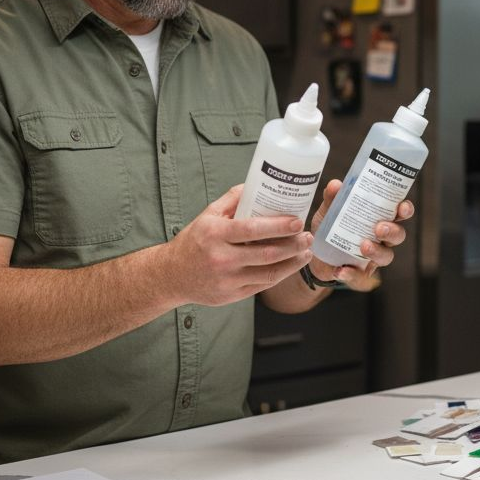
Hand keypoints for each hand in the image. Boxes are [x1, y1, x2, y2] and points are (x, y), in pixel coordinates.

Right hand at [165, 184, 311, 305]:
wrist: (172, 276)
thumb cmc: (193, 242)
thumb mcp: (207, 216)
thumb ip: (232, 199)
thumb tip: (256, 183)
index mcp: (215, 235)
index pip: (252, 229)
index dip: (279, 226)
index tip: (297, 221)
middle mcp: (221, 258)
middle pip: (267, 254)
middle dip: (293, 246)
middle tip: (308, 236)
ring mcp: (228, 280)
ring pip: (269, 273)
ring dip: (293, 263)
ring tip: (306, 252)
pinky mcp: (233, 295)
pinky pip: (263, 285)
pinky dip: (280, 275)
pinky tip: (290, 265)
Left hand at [307, 179, 413, 291]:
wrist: (314, 255)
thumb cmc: (329, 227)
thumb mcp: (328, 211)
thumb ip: (333, 198)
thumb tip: (336, 184)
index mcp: (379, 218)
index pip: (399, 213)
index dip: (405, 210)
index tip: (401, 207)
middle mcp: (382, 238)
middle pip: (398, 235)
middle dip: (392, 231)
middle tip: (379, 228)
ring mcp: (373, 257)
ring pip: (386, 256)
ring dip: (376, 251)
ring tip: (363, 246)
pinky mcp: (361, 274)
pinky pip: (361, 277)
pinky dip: (352, 274)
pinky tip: (341, 270)